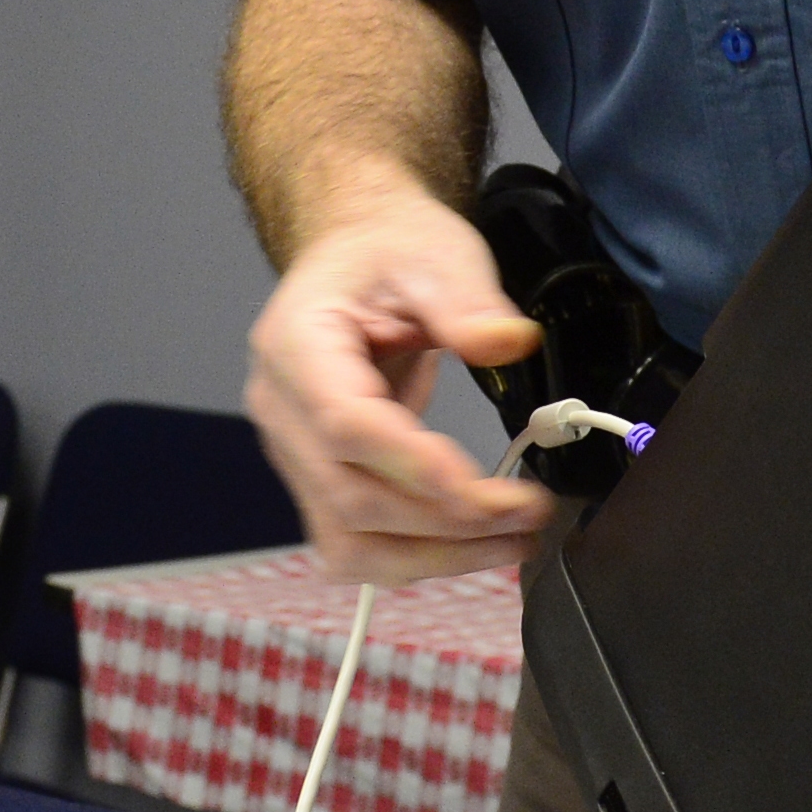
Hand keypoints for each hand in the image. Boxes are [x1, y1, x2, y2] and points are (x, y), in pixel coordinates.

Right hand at [242, 187, 554, 585]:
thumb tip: (507, 342)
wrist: (358, 256)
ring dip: (435, 558)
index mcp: (296, 345)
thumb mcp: (436, 252)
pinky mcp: (318, 482)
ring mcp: (294, 454)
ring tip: (512, 543)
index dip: (413, 467)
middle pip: (350, 498)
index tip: (485, 489)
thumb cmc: (389, 253)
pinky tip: (472, 546)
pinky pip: (356, 544)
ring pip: (349, 541)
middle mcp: (282, 410)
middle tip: (529, 513)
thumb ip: (467, 300)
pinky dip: (416, 559)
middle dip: (446, 522)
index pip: (345, 426)